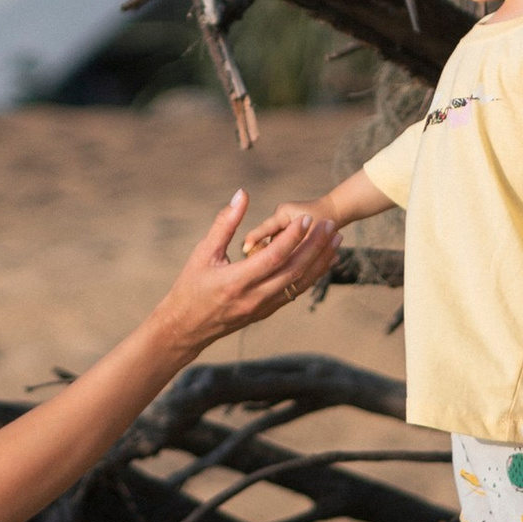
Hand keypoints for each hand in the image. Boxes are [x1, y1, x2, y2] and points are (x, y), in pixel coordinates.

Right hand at [169, 189, 335, 350]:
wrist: (187, 326)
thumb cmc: (192, 284)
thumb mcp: (204, 252)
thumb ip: (225, 223)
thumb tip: (242, 195)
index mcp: (237, 280)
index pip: (274, 256)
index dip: (293, 237)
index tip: (307, 218)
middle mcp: (254, 296)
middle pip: (294, 270)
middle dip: (316, 247)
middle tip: (330, 226)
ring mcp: (263, 307)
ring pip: (299, 283)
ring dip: (320, 262)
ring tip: (335, 241)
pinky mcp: (266, 311)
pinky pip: (294, 292)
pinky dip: (311, 276)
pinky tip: (322, 262)